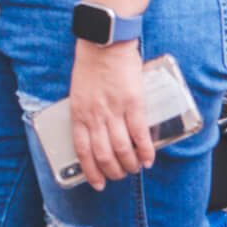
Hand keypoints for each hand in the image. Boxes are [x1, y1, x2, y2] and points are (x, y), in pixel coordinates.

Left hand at [65, 41, 153, 190]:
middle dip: (112, 172)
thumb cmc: (91, 63)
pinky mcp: (133, 104)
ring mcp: (113, 111)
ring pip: (122, 150)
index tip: (97, 182)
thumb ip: (86, 111)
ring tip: (136, 169)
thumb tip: (97, 132)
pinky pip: (140, 135)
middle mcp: (94, 116)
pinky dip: (145, 151)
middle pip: (103, 155)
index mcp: (78, 113)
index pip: (81, 150)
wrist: (104, 43)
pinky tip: (148, 159)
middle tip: (119, 176)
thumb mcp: (79, 91)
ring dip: (130, 165)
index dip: (90, 171)